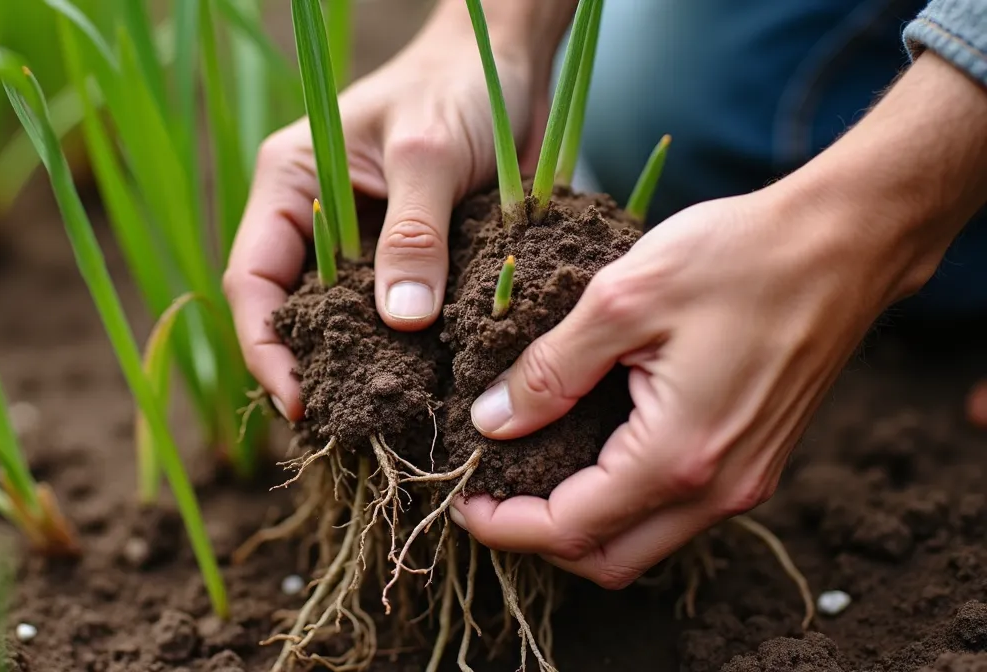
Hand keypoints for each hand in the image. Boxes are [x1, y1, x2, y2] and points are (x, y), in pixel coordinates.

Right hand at [224, 0, 562, 420]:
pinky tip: (425, 387)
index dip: (264, 345)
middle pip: (291, 312)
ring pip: (343, 322)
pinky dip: (404, 351)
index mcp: (290, 183)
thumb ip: (415, 234)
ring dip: (359, 368)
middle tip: (344, 425)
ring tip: (383, 420)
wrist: (510, 63)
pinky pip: (393, 315)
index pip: (252, 278)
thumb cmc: (459, 86)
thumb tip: (403, 321)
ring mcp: (360, 243)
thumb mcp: (432, 154)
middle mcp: (314, 219)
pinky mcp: (407, 258)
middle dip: (310, 369)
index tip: (297, 400)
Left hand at [451, 51, 986, 588]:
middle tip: (489, 495)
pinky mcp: (756, 460)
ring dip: (582, 525)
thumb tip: (492, 422)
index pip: (571, 529)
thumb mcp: (621, 301)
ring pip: (645, 543)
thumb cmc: (738, 257)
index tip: (461, 500)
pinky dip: (623, 502)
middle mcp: (718, 489)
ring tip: (529, 473)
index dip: (505, 526)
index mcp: (678, 457)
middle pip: (608, 559)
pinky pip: (676, 512)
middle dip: (539, 541)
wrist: (844, 241)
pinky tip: (588, 452)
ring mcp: (745, 480)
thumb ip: (550, 370)